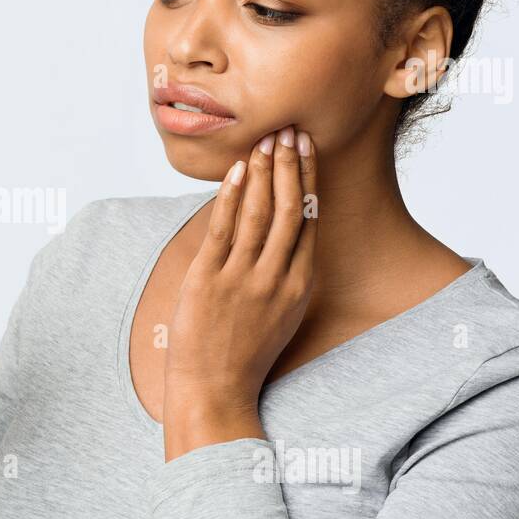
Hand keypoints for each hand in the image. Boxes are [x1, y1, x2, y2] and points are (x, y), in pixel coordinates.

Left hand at [162, 125, 317, 455]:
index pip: (308, 219)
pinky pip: (223, 228)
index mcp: (299, 285)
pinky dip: (231, 195)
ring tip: (266, 140)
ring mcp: (243, 278)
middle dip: (290, 164)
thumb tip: (280, 233)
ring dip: (263, 172)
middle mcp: (276, 278)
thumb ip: (284, 274)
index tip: (306, 147)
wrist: (215, 389)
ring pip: (258, 213)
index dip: (307, 179)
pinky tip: (236, 170)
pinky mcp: (210, 280)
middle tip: (289, 129)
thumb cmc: (244, 352)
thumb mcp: (280, 314)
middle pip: (289, 208)